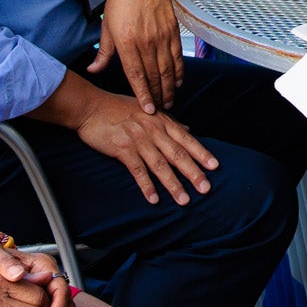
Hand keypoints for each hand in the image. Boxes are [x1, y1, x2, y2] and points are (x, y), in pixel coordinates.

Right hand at [73, 87, 219, 205]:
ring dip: (173, 184)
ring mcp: (138, 140)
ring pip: (160, 166)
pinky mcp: (122, 149)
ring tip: (184, 200)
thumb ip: (169, 121)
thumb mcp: (149, 110)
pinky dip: (146, 186)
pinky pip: (138, 171)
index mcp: (162, 120)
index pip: (187, 139)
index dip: (201, 153)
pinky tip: (154, 199)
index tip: (215, 166)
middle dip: (193, 173)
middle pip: (177, 154)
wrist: (92, 107)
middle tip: (206, 189)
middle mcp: (153, 130)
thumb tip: (188, 128)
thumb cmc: (120, 108)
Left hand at [87, 0, 192, 108]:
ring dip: (170, 88)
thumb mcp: (107, 24)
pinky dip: (179, 72)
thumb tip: (94, 69)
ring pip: (168, 70)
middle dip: (158, 96)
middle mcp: (145, 42)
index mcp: (126, 41)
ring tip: (169, 101)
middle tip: (160, 111)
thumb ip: (103, 51)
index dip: (143, 94)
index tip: (148, 110)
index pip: (136, 75)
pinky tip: (178, 82)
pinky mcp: (172, 32)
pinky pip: (177, 57)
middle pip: (155, 76)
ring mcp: (161, 37)